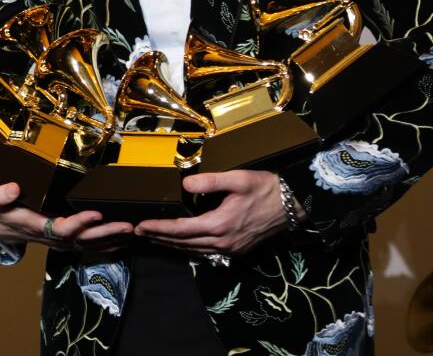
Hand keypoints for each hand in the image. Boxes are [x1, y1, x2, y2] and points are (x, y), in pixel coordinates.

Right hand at [0, 182, 133, 251]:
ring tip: (134, 231)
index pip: (61, 228)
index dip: (79, 223)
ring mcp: (60, 242)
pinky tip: (124, 240)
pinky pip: (89, 246)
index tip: (96, 213)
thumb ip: (0, 195)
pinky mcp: (66, 242)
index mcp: (36, 227)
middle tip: (128, 225)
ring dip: (112, 239)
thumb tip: (13, 187)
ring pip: (89, 245)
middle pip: (82, 240)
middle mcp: (52, 238)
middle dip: (106, 233)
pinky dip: (108, 244)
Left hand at [134, 170, 292, 255]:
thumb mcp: (237, 179)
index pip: (181, 229)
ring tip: (154, 238)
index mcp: (220, 224)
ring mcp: (230, 249)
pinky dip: (188, 248)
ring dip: (172, 244)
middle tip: (139, 232)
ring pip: (193, 250)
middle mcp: (223, 241)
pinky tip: (181, 243)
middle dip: (159, 237)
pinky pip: (206, 252)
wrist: (293, 205)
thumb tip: (185, 184)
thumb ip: (209, 181)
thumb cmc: (265, 189)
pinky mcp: (236, 249)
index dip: (159, 227)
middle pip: (183, 243)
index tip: (140, 225)